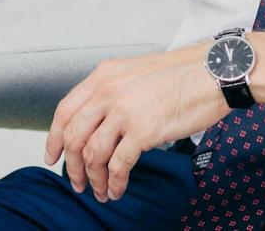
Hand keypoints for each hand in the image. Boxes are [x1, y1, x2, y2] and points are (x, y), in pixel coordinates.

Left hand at [42, 43, 229, 203]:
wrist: (212, 72)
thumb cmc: (180, 75)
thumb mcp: (134, 73)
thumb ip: (112, 92)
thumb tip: (98, 123)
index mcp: (103, 76)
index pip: (64, 110)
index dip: (53, 138)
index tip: (52, 157)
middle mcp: (108, 91)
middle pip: (73, 136)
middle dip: (71, 166)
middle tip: (76, 182)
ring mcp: (124, 111)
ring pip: (92, 154)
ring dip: (93, 179)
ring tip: (101, 191)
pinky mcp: (143, 130)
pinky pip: (118, 165)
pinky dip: (114, 182)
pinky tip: (118, 189)